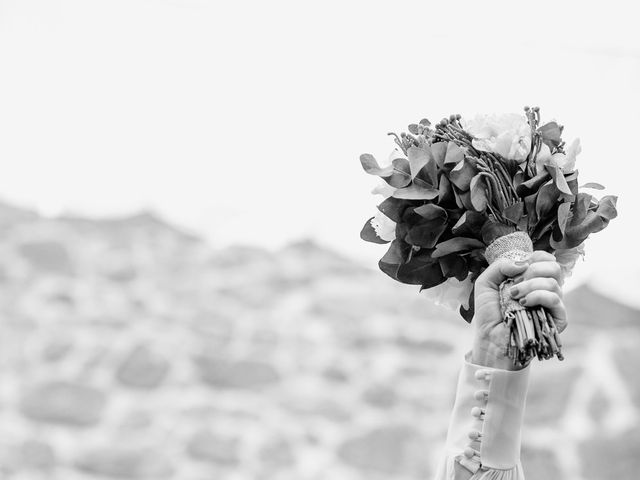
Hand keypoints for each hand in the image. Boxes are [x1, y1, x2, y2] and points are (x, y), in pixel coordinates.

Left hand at [471, 251, 566, 369]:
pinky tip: (523, 303)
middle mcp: (545, 289)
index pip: (546, 259)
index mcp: (532, 279)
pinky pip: (556, 299)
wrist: (490, 338)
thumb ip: (500, 266)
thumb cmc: (489, 313)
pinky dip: (538, 296)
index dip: (534, 258)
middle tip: (515, 284)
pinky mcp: (557, 319)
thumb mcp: (486, 282)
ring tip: (514, 295)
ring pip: (554, 283)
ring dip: (530, 285)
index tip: (518, 268)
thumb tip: (523, 263)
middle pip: (554, 268)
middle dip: (533, 270)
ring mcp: (552, 305)